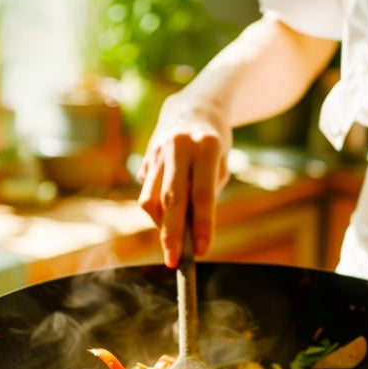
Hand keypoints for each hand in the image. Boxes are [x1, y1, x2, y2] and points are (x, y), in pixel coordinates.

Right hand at [137, 93, 232, 267]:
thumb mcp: (221, 163)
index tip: (201, 251)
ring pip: (151, 199)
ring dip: (161, 225)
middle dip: (172, 235)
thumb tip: (187, 231)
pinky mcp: (146, 157)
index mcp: (206, 146)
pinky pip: (147, 193)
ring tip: (173, 239)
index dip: (202, 226)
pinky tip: (167, 214)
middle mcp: (179, 146)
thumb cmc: (214, 144)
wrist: (194, 107)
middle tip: (174, 261)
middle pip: (171, 199)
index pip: (202, 195)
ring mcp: (158, 151)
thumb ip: (206, 193)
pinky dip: (157, 211)